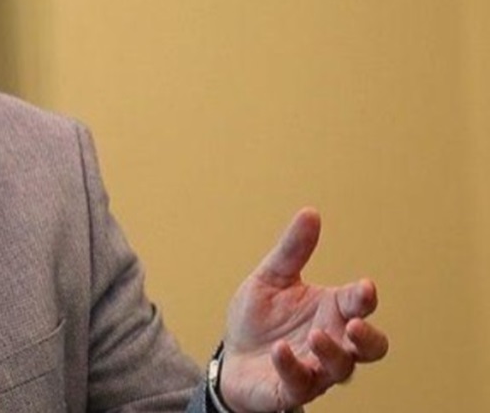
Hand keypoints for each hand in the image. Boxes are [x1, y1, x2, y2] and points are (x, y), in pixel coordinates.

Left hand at [219, 208, 388, 411]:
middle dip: (369, 338)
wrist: (230, 358)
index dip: (365, 298)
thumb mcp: (271, 278)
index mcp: (332, 311)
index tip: (365, 287)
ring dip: (332, 353)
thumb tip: (310, 213)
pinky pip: (300, 384)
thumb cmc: (259, 320)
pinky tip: (280, 351)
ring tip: (316, 336)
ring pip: (342, 369)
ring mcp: (315, 369)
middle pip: (371, 347)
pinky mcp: (291, 389)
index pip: (360, 305)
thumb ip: (292, 250)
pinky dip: (293, 367)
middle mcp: (331, 342)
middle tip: (354, 324)